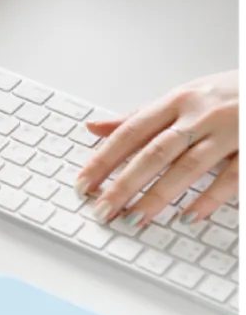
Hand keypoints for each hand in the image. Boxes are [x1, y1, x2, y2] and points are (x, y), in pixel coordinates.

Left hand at [75, 70, 241, 226]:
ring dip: (158, 196)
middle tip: (102, 209)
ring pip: (188, 167)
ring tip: (134, 219)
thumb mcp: (180, 98)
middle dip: (124, 183)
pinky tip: (189, 216)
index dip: (103, 159)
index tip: (83, 182)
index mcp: (176, 101)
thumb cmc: (224, 95)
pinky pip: (232, 177)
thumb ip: (138, 117)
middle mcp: (199, 114)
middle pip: (154, 152)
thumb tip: (93, 127)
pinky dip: (209, 198)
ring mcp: (228, 132)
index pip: (130, 131)